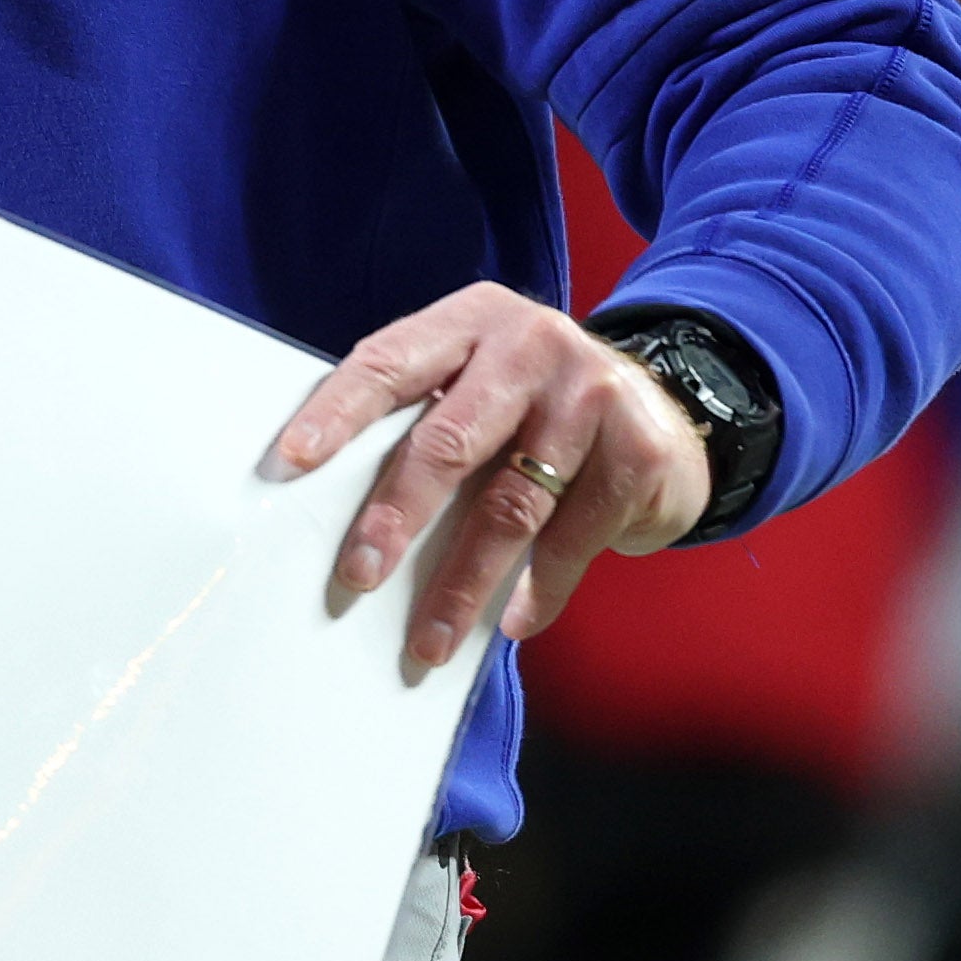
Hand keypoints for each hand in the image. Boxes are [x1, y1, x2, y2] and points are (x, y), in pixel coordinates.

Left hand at [265, 282, 709, 669]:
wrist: (670, 408)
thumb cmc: (535, 405)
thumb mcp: (481, 381)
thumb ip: (426, 416)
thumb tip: (334, 504)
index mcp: (471, 319)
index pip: (389, 362)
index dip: (337, 412)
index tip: (290, 462)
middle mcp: (530, 345)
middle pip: (448, 440)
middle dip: (396, 516)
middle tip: (356, 576)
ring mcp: (590, 395)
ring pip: (509, 506)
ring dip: (462, 584)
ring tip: (427, 640)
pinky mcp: (637, 452)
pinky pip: (571, 539)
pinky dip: (537, 591)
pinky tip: (510, 624)